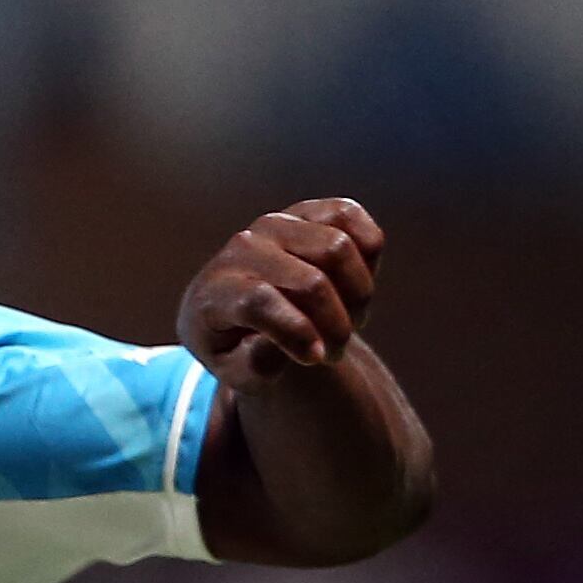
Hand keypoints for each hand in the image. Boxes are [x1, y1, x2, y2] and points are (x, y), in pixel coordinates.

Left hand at [179, 199, 383, 390]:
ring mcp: (275, 223)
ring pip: (338, 248)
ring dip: (358, 295)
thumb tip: (301, 341)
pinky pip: (350, 216)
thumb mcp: (237, 372)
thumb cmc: (236, 347)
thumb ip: (258, 366)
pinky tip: (353, 285)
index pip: (259, 301)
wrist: (237, 308)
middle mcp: (242, 248)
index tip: (316, 357)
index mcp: (215, 291)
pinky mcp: (305, 210)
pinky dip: (367, 254)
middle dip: (337, 326)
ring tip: (349, 321)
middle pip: (312, 283)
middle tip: (335, 351)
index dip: (296, 332)